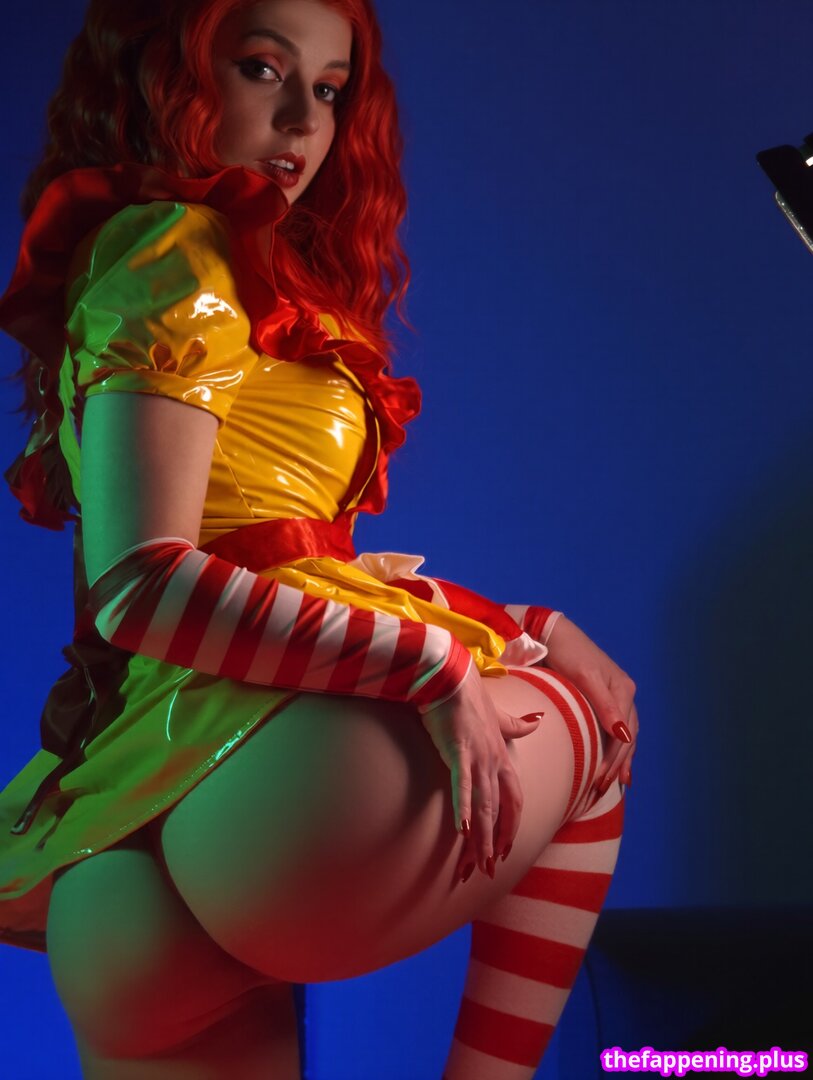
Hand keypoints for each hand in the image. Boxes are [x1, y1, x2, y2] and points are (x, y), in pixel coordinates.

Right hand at [420, 661, 542, 880]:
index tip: (504, 848)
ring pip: (484, 806)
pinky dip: (465, 809)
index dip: (511, 824)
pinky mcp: (458, 751)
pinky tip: (463, 830)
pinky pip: (463, 786)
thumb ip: (516, 725)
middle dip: (495, 842)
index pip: (514, 798)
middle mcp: (494, 760)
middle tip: (487, 870)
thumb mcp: (497, 714)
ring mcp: (477, 757)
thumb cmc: (468, 694)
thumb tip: (538, 721)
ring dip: (481, 838)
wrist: (451, 674)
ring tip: (475, 864)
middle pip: (500, 809)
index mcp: (501, 755)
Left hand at [543, 616, 638, 792]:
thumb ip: (606, 706)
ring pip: (624, 735)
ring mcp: (615, 697)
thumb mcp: (586, 677)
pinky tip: (613, 760)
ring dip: (620, 760)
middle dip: (617, 765)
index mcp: (624, 691)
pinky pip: (615, 728)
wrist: (553, 634)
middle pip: (627, 738)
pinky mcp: (603, 698)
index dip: (614, 761)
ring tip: (615, 782)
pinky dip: (615, 747)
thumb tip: (624, 736)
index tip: (600, 782)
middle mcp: (624, 695)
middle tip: (602, 788)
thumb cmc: (568, 652)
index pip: (624, 736)